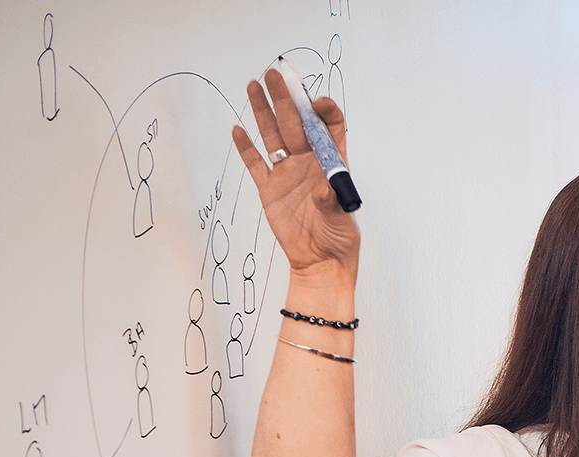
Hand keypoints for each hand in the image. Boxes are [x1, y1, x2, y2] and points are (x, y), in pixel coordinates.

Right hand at [230, 69, 359, 279]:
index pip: (330, 127)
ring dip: (263, 111)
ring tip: (253, 85)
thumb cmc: (339, 238)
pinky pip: (255, 163)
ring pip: (272, 135)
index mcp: (332, 163)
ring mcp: (287, 173)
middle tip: (275, 75)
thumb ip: (332, 200)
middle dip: (285, 98)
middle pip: (295, 123)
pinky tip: (237, 129)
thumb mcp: (341, 218)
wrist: (319, 261)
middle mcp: (309, 162)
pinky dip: (245, 147)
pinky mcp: (269, 188)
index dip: (324, 111)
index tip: (316, 103)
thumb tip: (325, 186)